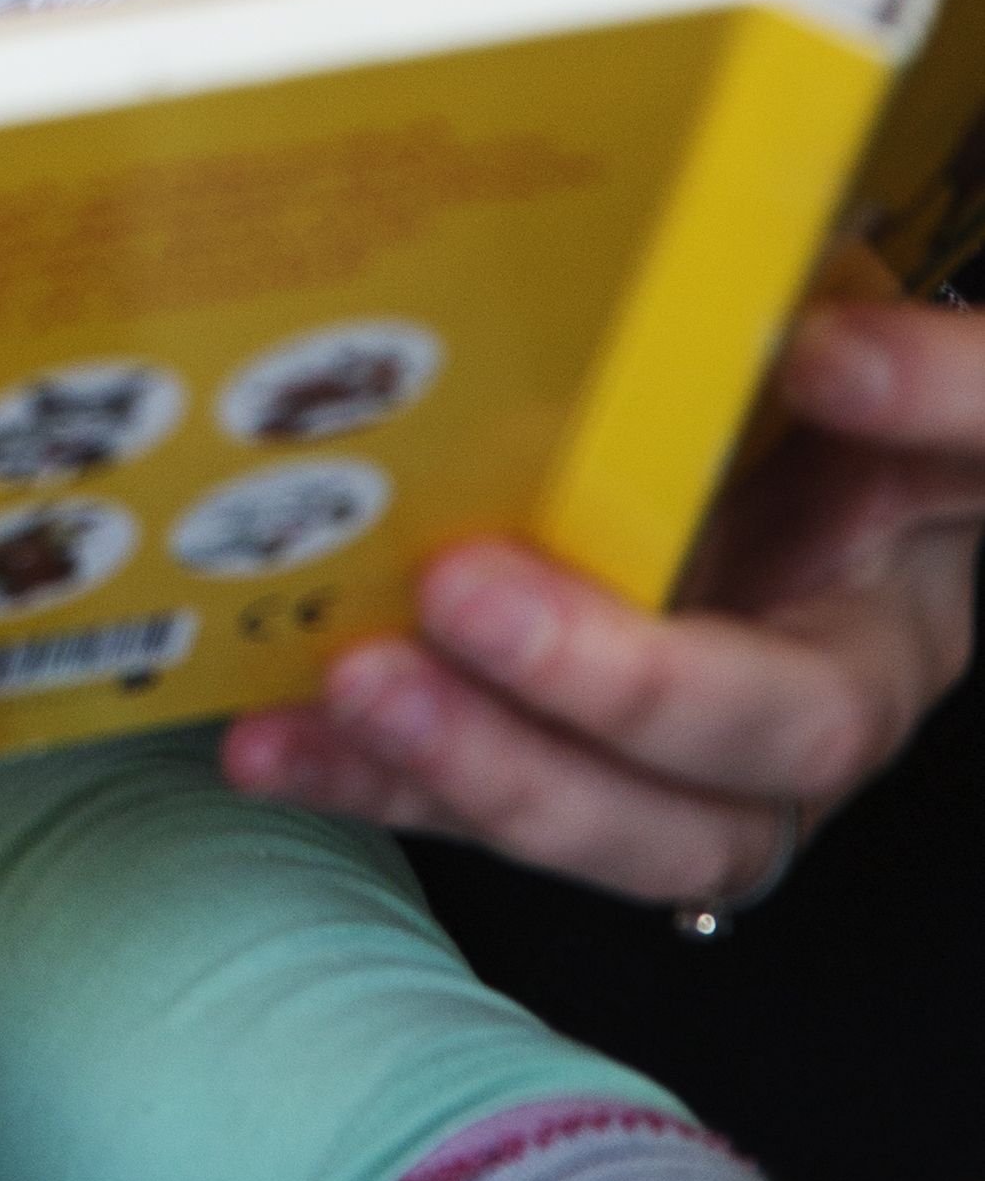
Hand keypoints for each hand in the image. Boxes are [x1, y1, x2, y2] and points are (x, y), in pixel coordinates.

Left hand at [222, 263, 984, 901]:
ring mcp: (668, 755)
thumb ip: (941, 391)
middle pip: (666, 820)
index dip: (643, 680)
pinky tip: (266, 735)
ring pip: (563, 826)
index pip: (787, 717)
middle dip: (515, 752)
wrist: (867, 432)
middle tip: (380, 660)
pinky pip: (475, 784)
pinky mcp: (566, 733)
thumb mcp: (969, 415)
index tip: (486, 581)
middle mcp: (771, 743)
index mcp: (870, 657)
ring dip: (426, 779)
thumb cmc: (912, 432)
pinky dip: (368, 771)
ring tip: (302, 717)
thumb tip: (830, 354)